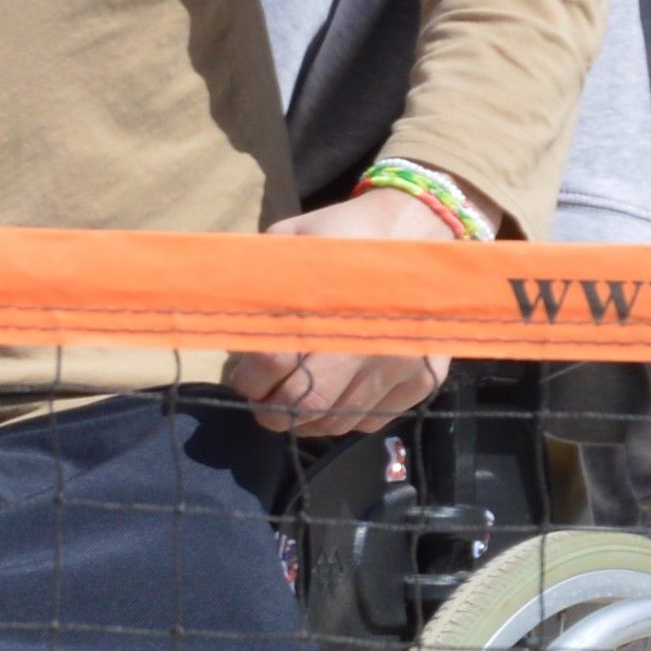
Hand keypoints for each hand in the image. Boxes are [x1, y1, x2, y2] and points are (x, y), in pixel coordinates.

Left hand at [223, 183, 461, 436]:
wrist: (420, 229)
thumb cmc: (344, 235)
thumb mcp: (292, 241)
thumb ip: (259, 279)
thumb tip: (225, 325)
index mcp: (332, 300)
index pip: (275, 361)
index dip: (250, 378)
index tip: (243, 377)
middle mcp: (370, 340)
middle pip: (307, 404)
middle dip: (273, 410)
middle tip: (263, 400)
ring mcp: (402, 363)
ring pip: (339, 421)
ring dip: (307, 420)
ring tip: (294, 401)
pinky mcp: (425, 379)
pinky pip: (372, 420)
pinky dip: (346, 417)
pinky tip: (335, 396)